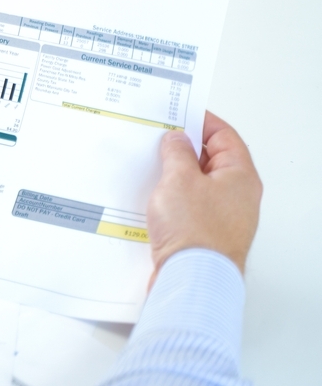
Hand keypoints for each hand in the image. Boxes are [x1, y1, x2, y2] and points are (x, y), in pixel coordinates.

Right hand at [147, 111, 261, 280]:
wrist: (192, 278)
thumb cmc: (194, 230)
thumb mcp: (179, 178)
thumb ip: (177, 152)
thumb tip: (177, 140)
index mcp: (240, 176)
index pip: (225, 136)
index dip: (202, 122)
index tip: (179, 113)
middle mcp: (237, 196)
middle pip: (212, 160)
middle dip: (185, 148)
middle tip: (159, 138)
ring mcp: (222, 216)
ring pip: (198, 184)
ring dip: (176, 174)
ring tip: (152, 166)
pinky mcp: (205, 234)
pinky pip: (190, 205)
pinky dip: (173, 196)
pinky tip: (153, 196)